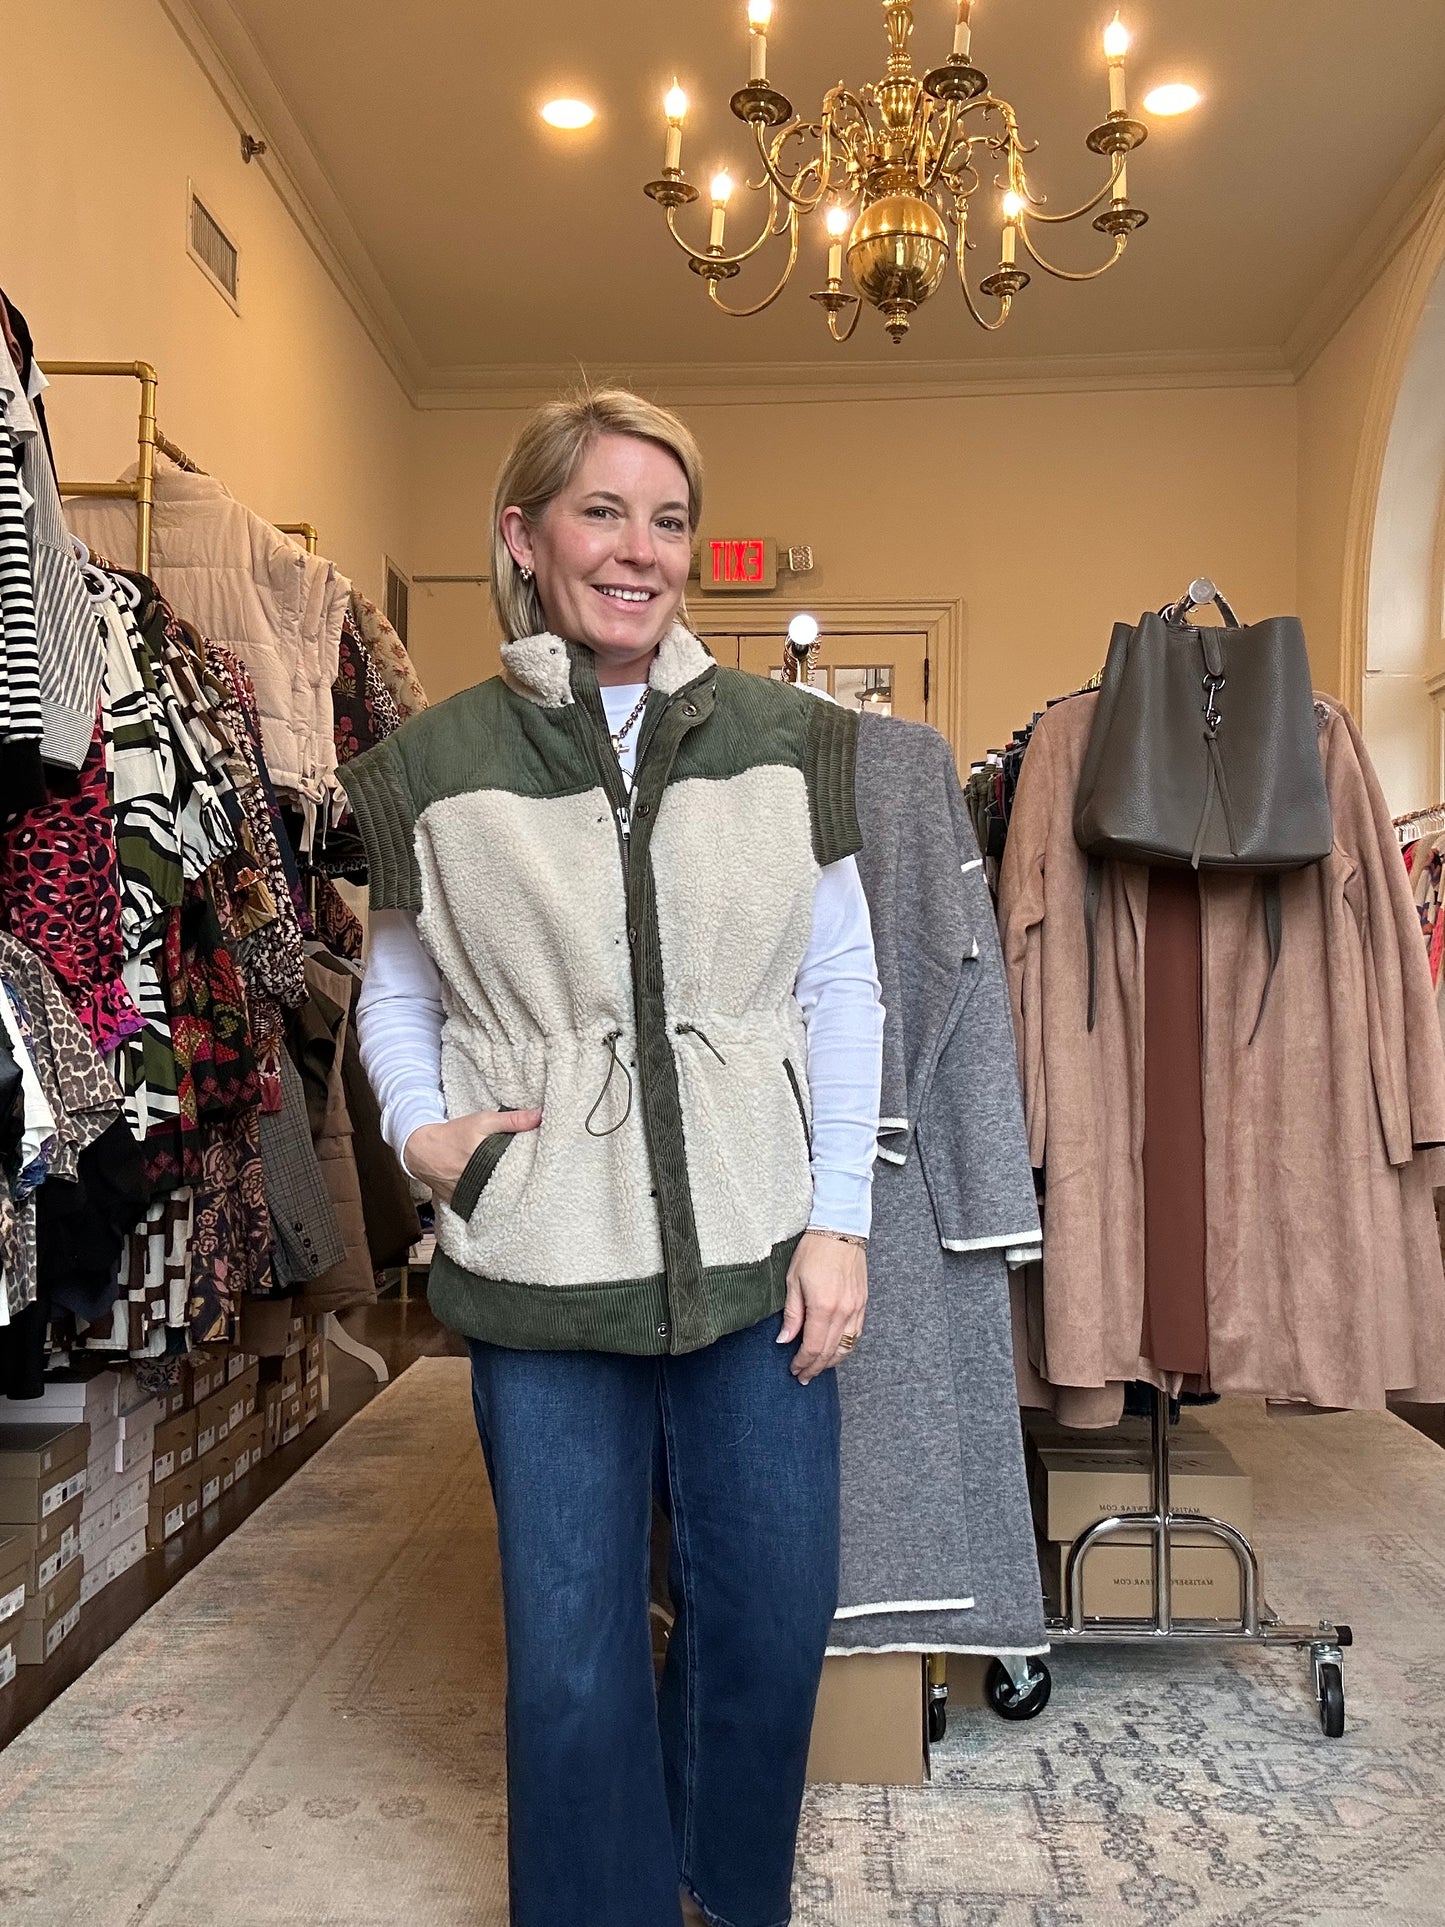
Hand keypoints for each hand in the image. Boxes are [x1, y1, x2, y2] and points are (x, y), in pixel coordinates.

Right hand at [402, 1109, 541, 1205]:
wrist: (422, 1148)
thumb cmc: (454, 1133)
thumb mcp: (483, 1121)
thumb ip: (513, 1120)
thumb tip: (540, 1116)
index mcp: (486, 1164)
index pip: (517, 1175)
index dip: (531, 1174)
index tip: (544, 1174)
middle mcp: (477, 1184)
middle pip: (507, 1190)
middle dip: (520, 1187)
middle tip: (537, 1185)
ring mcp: (466, 1196)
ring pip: (494, 1200)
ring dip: (505, 1196)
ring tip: (522, 1195)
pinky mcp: (459, 1202)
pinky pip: (478, 1206)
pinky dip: (488, 1202)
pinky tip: (500, 1201)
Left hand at [778, 1231, 867, 1383]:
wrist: (839, 1229)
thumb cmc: (813, 1251)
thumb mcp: (793, 1281)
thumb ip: (792, 1314)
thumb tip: (785, 1340)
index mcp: (823, 1307)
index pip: (814, 1347)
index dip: (803, 1362)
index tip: (794, 1369)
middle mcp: (843, 1312)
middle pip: (830, 1352)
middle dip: (815, 1367)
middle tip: (803, 1377)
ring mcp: (856, 1308)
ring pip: (846, 1347)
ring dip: (832, 1361)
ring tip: (818, 1368)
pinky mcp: (863, 1303)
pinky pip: (856, 1334)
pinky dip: (845, 1347)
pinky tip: (835, 1351)